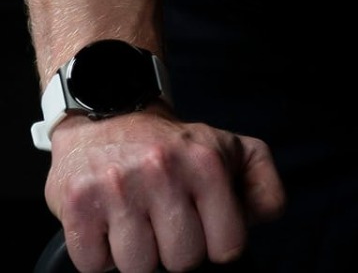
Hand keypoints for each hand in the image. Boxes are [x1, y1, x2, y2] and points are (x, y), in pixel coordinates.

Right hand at [46, 108, 285, 272]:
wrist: (111, 116)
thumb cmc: (175, 146)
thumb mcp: (233, 150)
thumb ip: (263, 186)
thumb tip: (262, 221)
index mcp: (208, 163)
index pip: (227, 246)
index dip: (217, 245)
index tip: (205, 229)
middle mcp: (164, 172)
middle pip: (182, 261)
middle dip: (176, 251)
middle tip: (166, 223)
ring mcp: (118, 189)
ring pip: (138, 268)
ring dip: (136, 255)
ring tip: (137, 221)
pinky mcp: (78, 205)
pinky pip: (94, 266)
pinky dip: (100, 256)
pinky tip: (108, 225)